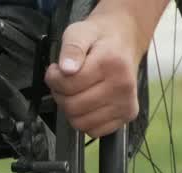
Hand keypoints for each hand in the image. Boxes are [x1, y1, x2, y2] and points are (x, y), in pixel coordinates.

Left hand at [45, 8, 148, 137]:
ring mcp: (127, 103)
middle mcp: (123, 86)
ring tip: (77, 91)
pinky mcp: (127, 115)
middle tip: (66, 81)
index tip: (56, 69)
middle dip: (61, 95)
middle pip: (72, 106)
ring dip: (71, 110)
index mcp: (112, 64)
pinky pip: (94, 131)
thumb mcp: (80, 32)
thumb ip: (71, 48)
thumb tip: (66, 69)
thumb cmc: (100, 37)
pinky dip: (85, 120)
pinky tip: (88, 103)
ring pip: (80, 122)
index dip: (54, 78)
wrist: (125, 39)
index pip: (68, 85)